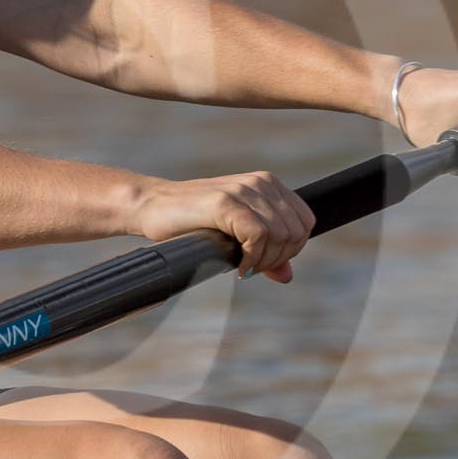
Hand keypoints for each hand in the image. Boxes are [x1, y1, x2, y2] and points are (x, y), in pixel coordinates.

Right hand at [131, 172, 314, 282]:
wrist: (153, 207)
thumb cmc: (192, 222)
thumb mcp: (235, 236)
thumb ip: (264, 251)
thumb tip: (287, 275)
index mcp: (267, 184)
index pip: (304, 222)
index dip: (291, 249)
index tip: (264, 261)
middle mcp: (260, 182)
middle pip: (296, 232)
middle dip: (277, 259)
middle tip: (250, 268)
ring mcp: (243, 190)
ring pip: (280, 235)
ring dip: (262, 261)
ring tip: (241, 267)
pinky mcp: (225, 202)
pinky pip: (258, 236)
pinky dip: (251, 259)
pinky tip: (235, 266)